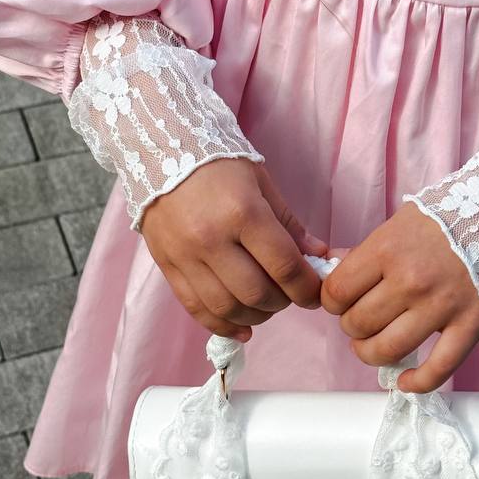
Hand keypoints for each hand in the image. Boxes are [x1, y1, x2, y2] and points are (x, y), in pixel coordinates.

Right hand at [140, 157, 328, 338]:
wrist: (160, 149)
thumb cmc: (218, 164)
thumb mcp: (261, 184)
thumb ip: (289, 225)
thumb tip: (318, 257)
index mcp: (242, 213)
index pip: (284, 266)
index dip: (307, 288)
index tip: (316, 293)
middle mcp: (211, 239)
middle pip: (256, 294)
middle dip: (283, 302)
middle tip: (290, 294)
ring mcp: (185, 256)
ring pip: (227, 307)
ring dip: (255, 317)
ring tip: (266, 306)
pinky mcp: (167, 266)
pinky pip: (196, 309)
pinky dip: (222, 326)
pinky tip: (242, 328)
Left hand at [320, 201, 478, 391]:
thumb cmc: (450, 217)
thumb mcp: (400, 223)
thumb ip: (368, 253)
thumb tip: (334, 275)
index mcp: (388, 250)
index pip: (337, 292)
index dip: (332, 302)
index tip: (341, 302)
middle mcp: (410, 280)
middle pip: (358, 324)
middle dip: (352, 328)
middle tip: (361, 321)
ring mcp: (441, 306)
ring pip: (387, 350)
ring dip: (371, 354)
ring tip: (374, 347)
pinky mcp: (471, 325)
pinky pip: (438, 368)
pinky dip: (417, 382)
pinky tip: (405, 381)